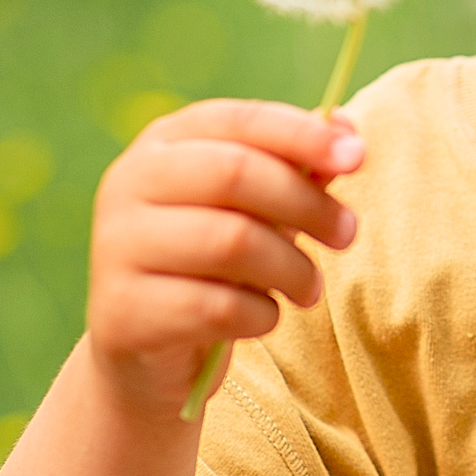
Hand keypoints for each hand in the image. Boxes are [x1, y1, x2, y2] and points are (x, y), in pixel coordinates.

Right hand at [86, 99, 363, 416]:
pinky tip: (264, 319)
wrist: (147, 355)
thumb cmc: (212, 267)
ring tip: (309, 289)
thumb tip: (347, 130)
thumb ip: (296, 170)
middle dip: (306, 203)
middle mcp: (128, 183)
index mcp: (162, 144)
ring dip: (292, 268)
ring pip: (231, 241)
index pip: (238, 120)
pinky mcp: (123, 310)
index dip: (301, 134)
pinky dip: (261, 314)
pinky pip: (218, 307)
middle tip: (346, 234)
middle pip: (235, 173)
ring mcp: (117, 245)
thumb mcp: (256, 212)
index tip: (358, 156)